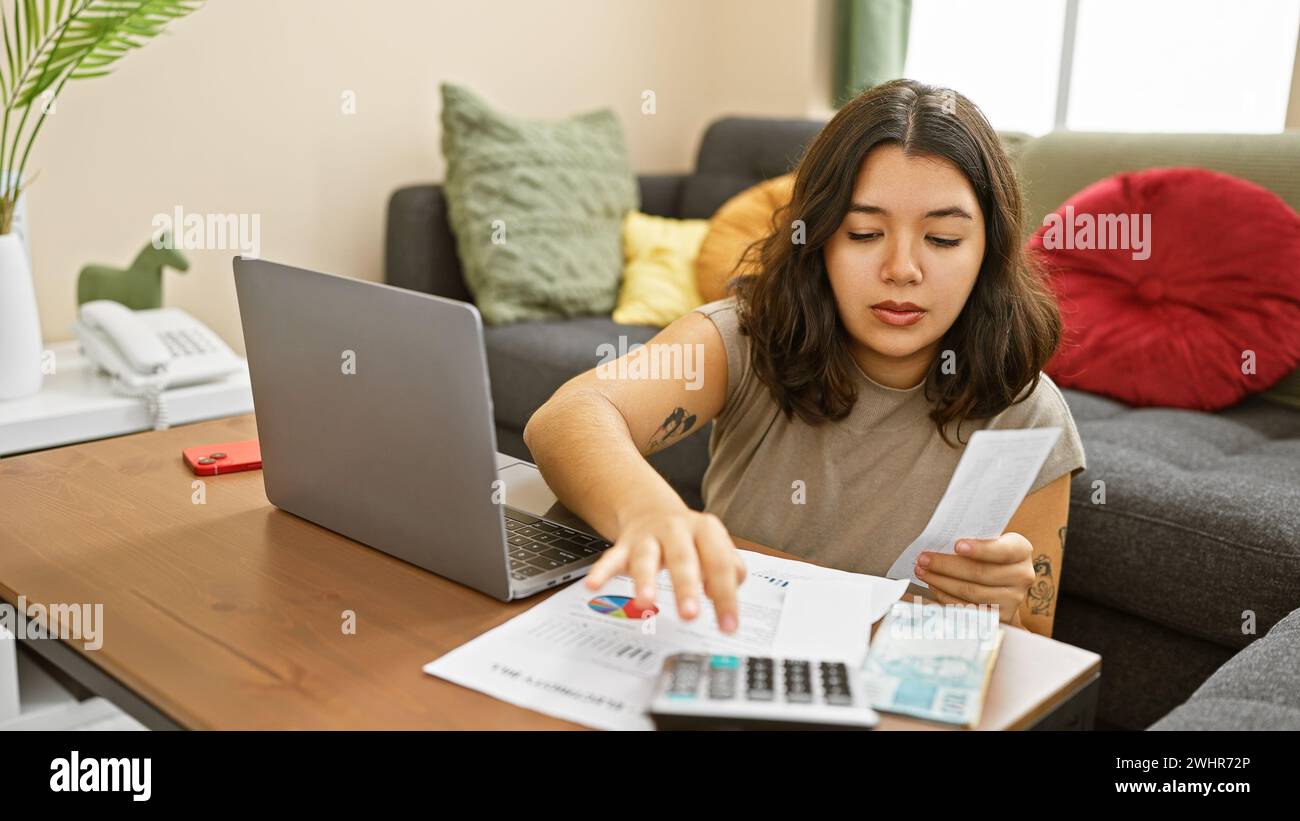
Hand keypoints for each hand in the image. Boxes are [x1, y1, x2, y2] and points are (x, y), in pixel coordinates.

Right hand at [585, 508, 746, 632]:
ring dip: (645, 580)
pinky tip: (593, 585)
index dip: (726, 597)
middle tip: (690, 615)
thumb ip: (729, 571)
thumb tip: (722, 595)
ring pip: (646, 558)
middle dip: (686, 587)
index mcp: (706, 530)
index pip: (720, 565)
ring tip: (645, 602)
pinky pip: (612, 559)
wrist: (651, 509)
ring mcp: (648, 537)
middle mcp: (677, 530)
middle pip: (683, 559)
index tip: (728, 627)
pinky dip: (602, 572)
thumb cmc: (690, 539)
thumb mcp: (716, 547)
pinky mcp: (625, 546)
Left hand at [913, 533, 1034, 624]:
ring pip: (971, 592)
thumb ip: (974, 539)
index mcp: (1021, 551)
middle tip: (923, 559)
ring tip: (923, 572)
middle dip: (946, 565)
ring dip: (941, 581)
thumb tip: (940, 541)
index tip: (957, 545)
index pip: (1002, 550)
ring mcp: (1013, 599)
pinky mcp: (1000, 616)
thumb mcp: (990, 540)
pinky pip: (968, 608)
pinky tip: (934, 586)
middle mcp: (1022, 575)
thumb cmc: (990, 554)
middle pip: (980, 573)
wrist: (1005, 582)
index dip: (980, 549)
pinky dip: (946, 596)